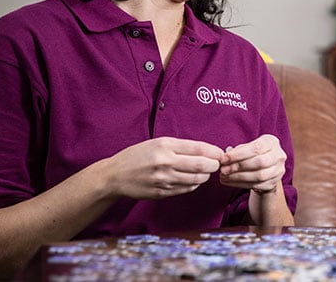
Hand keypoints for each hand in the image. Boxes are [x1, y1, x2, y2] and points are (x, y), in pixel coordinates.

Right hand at [105, 137, 223, 199]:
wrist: (115, 175)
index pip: (199, 148)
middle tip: (216, 164)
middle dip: (214, 165)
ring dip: (205, 176)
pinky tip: (192, 180)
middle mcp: (165, 162)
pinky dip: (193, 185)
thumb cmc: (138, 156)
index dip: (214, 152)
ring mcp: (163, 179)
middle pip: (201, 165)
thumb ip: (181, 146)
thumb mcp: (158, 143)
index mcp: (165, 146)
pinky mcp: (161, 193)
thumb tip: (207, 151)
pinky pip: (186, 189)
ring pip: (196, 180)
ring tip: (204, 172)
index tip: (220, 153)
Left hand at [219, 135, 286, 194]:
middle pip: (259, 162)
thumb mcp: (248, 148)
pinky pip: (257, 185)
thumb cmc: (253, 155)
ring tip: (224, 177)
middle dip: (238, 166)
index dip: (239, 154)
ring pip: (259, 176)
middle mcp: (278, 155)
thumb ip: (238, 151)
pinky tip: (230, 182)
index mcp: (271, 142)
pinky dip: (241, 184)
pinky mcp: (273, 183)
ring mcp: (278, 170)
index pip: (256, 148)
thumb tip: (225, 157)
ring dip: (238, 177)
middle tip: (223, 170)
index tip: (224, 159)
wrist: (266, 169)